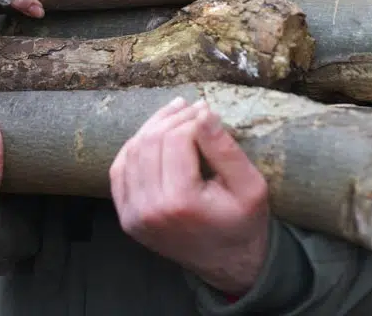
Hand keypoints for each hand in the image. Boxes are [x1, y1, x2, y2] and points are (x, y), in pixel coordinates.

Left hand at [110, 98, 269, 296]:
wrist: (229, 264)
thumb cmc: (243, 223)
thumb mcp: (251, 187)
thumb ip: (225, 149)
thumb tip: (203, 113)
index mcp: (181, 203)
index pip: (176, 140)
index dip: (192, 118)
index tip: (208, 110)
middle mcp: (149, 210)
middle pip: (151, 142)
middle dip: (172, 118)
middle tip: (193, 108)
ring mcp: (133, 215)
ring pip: (132, 151)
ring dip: (153, 127)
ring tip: (176, 114)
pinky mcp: (126, 216)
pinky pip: (120, 170)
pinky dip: (134, 147)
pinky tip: (154, 136)